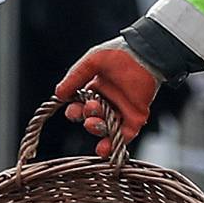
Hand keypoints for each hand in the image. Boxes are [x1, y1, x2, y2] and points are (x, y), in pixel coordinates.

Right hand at [55, 41, 159, 156]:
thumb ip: (75, 77)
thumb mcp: (92, 62)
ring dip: (96, 130)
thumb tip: (58, 94)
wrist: (145, 55)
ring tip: (94, 124)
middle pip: (91, 119)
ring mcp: (121, 111)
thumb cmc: (120, 54)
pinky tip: (103, 149)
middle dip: (87, 118)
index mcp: (95, 90)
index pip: (80, 106)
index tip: (72, 109)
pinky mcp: (135, 118)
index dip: (74, 111)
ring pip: (105, 129)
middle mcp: (107, 102)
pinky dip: (113, 144)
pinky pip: (123, 136)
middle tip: (90, 110)